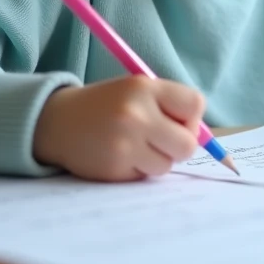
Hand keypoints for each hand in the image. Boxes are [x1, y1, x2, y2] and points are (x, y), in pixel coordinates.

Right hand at [33, 76, 204, 181]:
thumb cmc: (106, 106)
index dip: (192, 118)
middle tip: (161, 141)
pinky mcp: (115, 167)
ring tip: (134, 146)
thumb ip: (169, 108)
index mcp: (144, 87)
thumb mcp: (136, 92)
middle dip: (179, 146)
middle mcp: (136, 113)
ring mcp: (125, 143)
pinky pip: (145, 176)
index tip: (178, 121)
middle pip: (188, 144)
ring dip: (157, 160)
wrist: (58, 122)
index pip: (195, 104)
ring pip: (167, 165)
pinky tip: (119, 156)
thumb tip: (205, 139)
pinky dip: (137, 170)